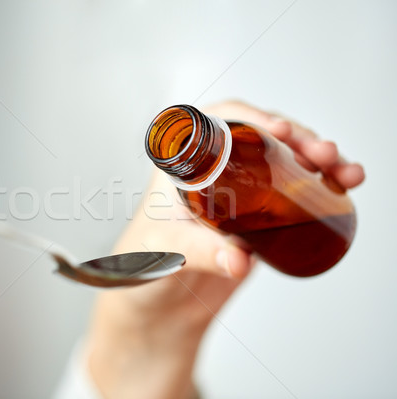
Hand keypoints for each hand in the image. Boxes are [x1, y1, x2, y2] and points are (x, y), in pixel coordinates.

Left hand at [85, 100, 364, 398]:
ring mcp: (239, 195)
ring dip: (318, 160)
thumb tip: (238, 259)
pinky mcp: (259, 219)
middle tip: (324, 154)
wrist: (158, 306)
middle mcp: (213, 174)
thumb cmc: (144, 269)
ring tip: (346, 173)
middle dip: (298, 140)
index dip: (250, 119)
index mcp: (182, 167)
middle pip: (261, 140)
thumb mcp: (166, 253)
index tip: (279, 130)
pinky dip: (320, 186)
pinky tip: (344, 187)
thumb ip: (198, 253)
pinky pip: (292, 193)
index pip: (216, 126)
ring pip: (283, 162)